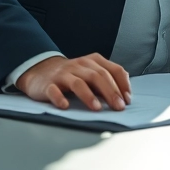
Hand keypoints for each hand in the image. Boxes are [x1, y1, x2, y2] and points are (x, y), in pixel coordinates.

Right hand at [16, 53, 131, 110]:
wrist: (41, 71)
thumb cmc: (72, 75)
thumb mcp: (91, 73)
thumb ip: (107, 80)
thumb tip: (124, 96)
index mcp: (93, 61)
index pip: (113, 69)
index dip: (123, 85)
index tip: (127, 100)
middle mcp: (79, 65)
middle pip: (98, 76)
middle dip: (110, 92)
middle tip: (118, 107)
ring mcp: (63, 74)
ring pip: (78, 83)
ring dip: (89, 96)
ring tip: (97, 108)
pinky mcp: (48, 84)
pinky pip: (54, 90)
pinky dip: (60, 98)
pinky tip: (65, 106)